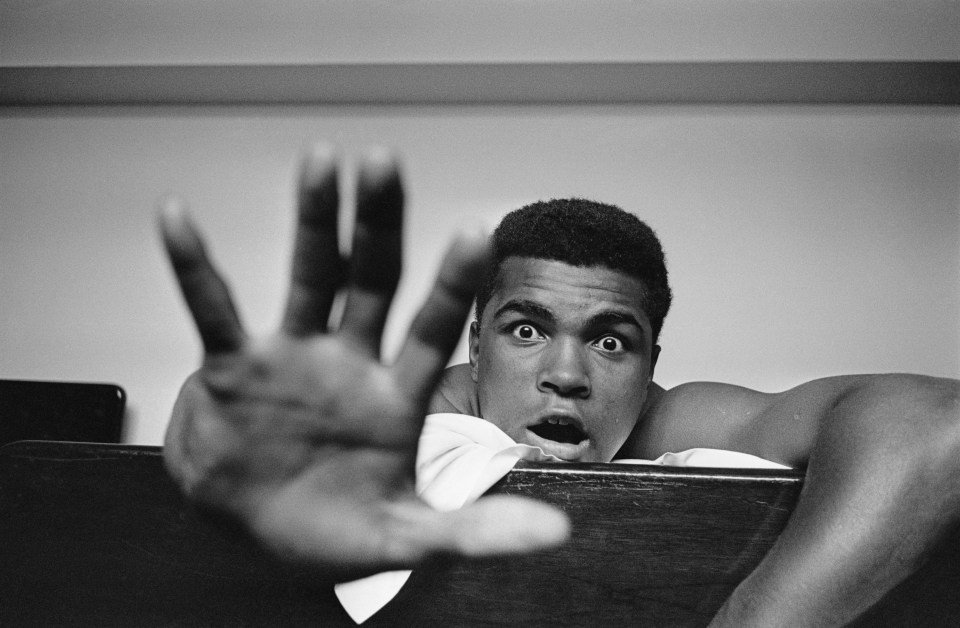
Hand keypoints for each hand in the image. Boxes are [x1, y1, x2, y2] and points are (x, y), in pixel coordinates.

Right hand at [159, 145, 568, 577]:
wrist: (258, 535)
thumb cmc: (334, 532)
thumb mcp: (407, 538)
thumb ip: (476, 532)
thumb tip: (556, 534)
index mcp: (396, 397)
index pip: (432, 329)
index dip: (452, 285)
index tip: (475, 232)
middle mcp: (349, 362)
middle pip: (371, 280)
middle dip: (379, 224)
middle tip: (385, 163)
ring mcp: (292, 358)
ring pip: (308, 277)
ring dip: (315, 222)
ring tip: (322, 161)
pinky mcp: (233, 367)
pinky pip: (212, 309)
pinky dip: (193, 266)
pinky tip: (178, 217)